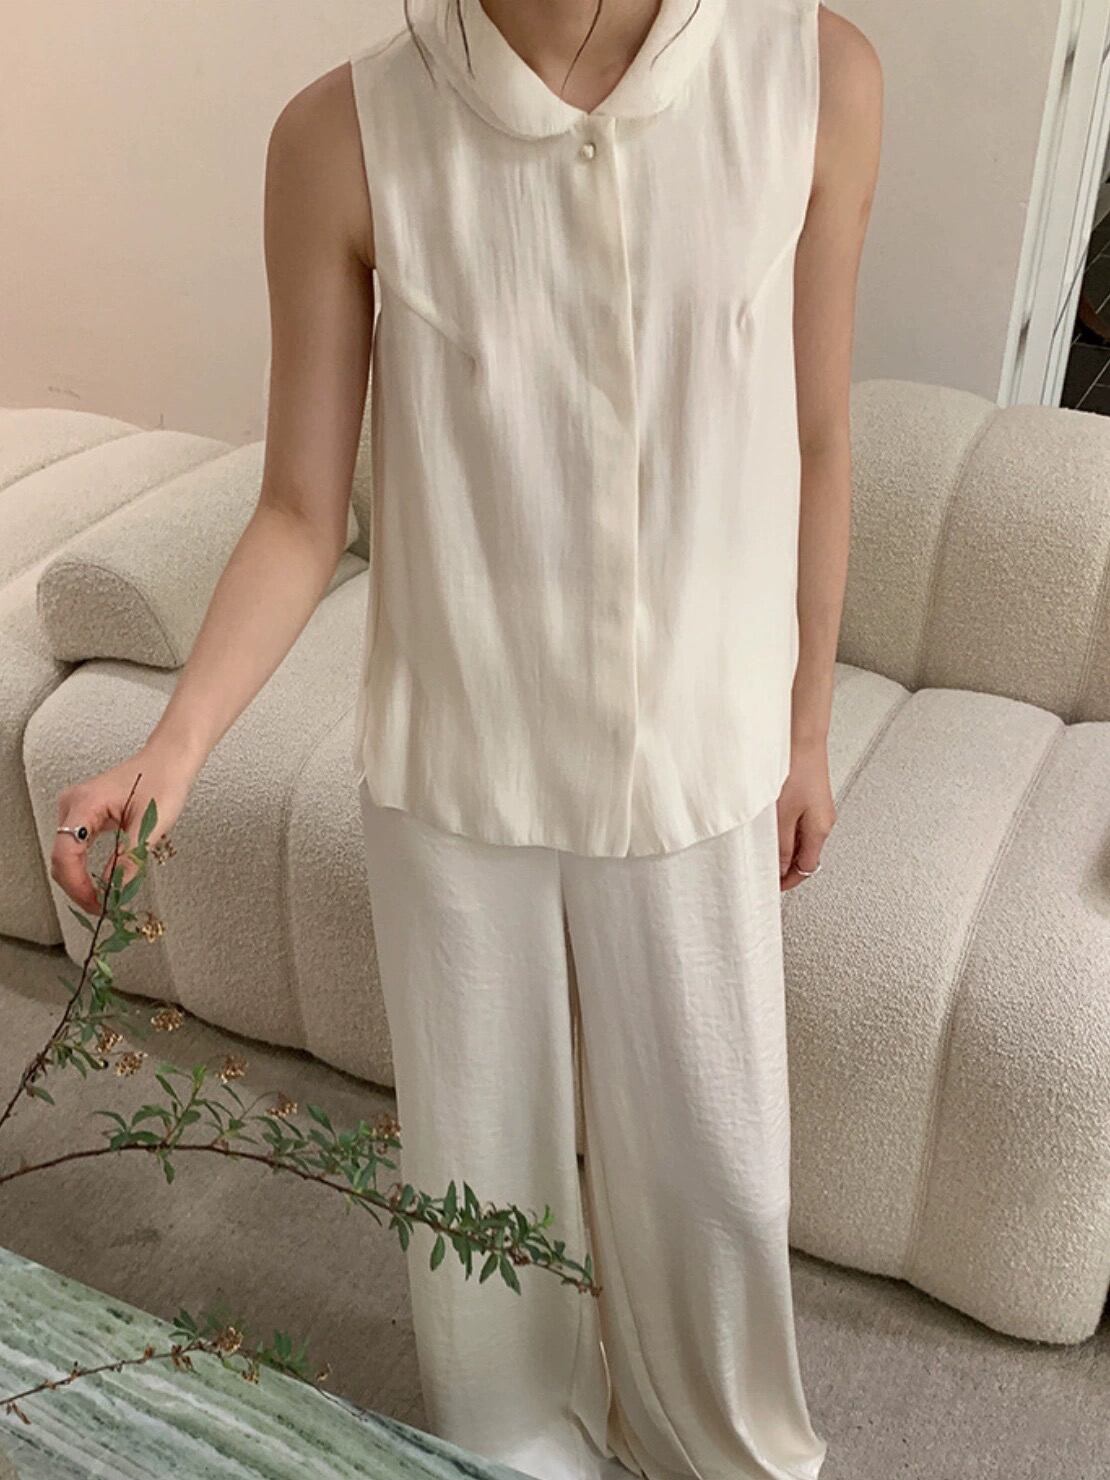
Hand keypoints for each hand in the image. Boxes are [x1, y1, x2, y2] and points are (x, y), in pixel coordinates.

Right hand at [50, 743, 195, 913]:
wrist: (169, 760)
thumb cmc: (163, 780)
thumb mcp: (150, 824)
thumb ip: (130, 858)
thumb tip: (115, 891)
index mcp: (84, 803)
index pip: (66, 853)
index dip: (78, 885)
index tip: (97, 904)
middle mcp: (73, 805)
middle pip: (61, 858)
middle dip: (79, 888)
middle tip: (103, 909)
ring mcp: (76, 810)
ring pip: (67, 857)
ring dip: (82, 881)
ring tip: (104, 900)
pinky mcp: (85, 816)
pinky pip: (76, 849)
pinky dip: (86, 869)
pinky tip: (101, 883)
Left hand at [776, 736, 835, 891]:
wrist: (802, 737)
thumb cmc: (795, 769)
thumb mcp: (781, 815)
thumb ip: (781, 845)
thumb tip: (780, 868)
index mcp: (820, 830)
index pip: (806, 868)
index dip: (788, 881)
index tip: (771, 886)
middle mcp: (824, 821)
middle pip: (806, 855)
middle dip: (785, 866)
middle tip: (764, 870)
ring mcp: (819, 808)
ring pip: (801, 839)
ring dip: (785, 847)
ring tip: (764, 849)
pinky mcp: (811, 796)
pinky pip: (799, 823)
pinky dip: (786, 830)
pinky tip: (771, 826)